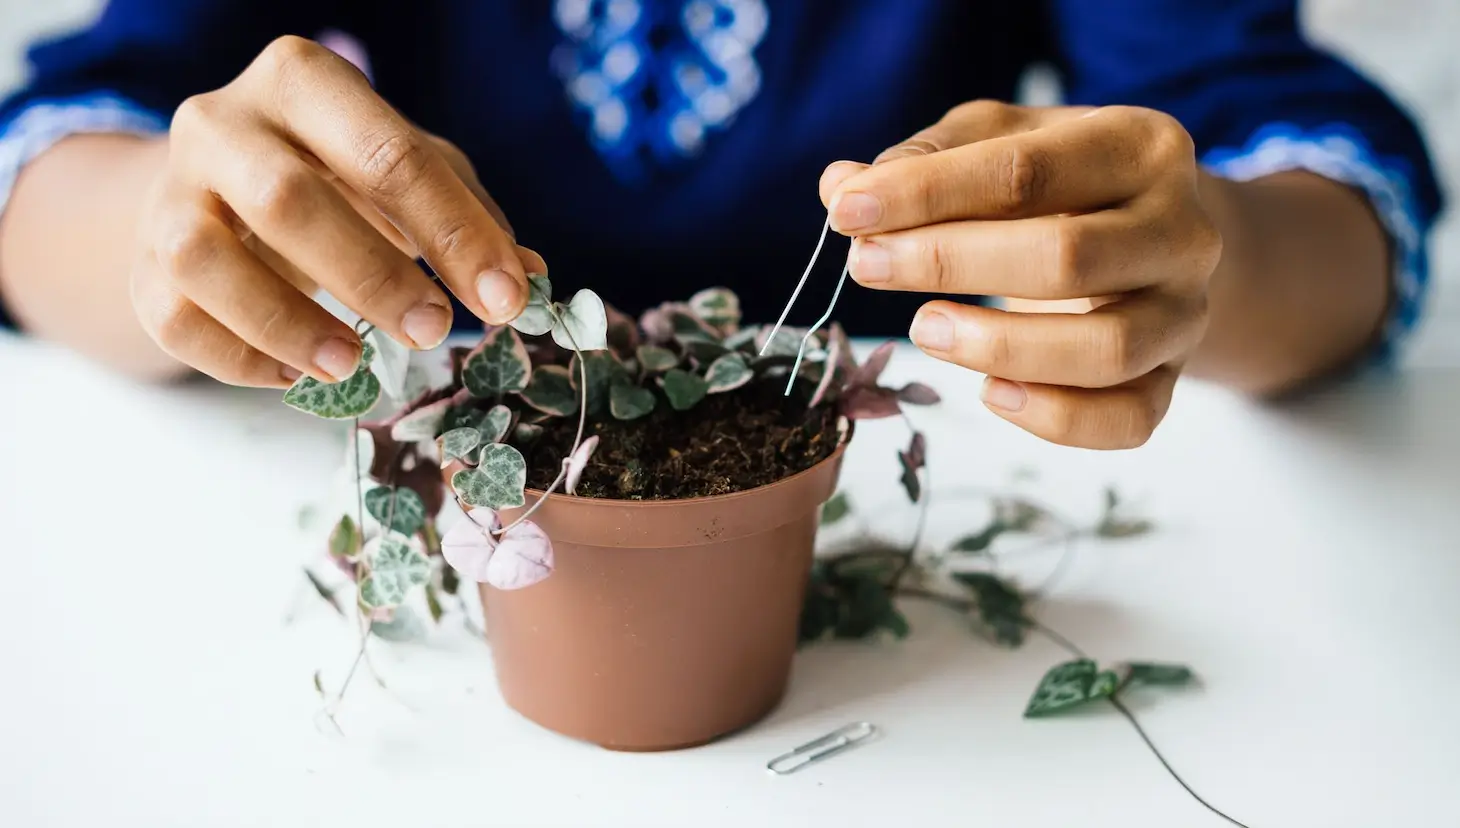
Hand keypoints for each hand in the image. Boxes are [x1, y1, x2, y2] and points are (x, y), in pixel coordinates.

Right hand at [131, 35, 542, 387]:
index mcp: (302, 83)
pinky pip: (176, 320)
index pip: (386, 153)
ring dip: (289, 323)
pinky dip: (241, 359)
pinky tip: (301, 378)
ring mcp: (170, 194)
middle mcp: (221, 124)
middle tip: (434, 330)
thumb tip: (533, 280)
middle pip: (287, 198)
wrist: (222, 187)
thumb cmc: (338, 175)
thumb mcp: (410, 171)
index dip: (454, 232)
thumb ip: (470, 217)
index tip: (507, 298)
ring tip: (356, 365)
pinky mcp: (142, 265)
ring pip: (206, 259)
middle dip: (373, 274)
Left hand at [820, 102, 1221, 448]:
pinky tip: (990, 393)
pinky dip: (1054, 419)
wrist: (1152, 234)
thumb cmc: (1059, 182)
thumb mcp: (999, 142)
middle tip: (867, 267)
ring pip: (1106, 348)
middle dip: (949, 264)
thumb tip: (838, 187)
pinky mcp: (1174, 377)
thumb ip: (925, 160)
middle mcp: (1181, 228)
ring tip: (923, 331)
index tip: (847, 212)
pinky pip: (1127, 419)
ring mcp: (1186, 309)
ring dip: (998, 347)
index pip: (1025, 171)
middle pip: (1067, 258)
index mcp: (1138, 146)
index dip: (927, 193)